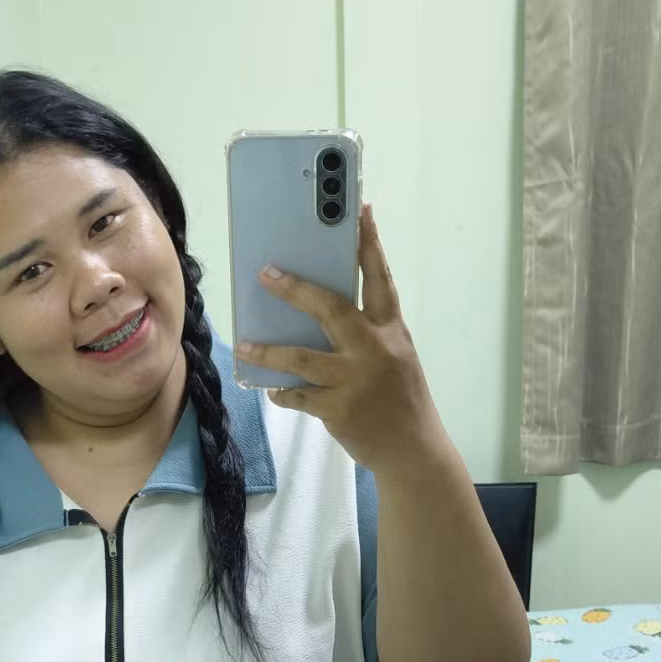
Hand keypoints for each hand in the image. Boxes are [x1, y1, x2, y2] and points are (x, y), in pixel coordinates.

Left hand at [237, 204, 447, 477]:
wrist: (413, 450)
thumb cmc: (400, 399)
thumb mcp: (396, 357)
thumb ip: (367, 334)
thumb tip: (318, 314)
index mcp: (392, 331)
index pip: (379, 278)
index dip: (369, 243)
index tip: (359, 210)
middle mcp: (376, 349)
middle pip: (332, 308)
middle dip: (296, 289)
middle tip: (267, 273)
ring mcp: (357, 380)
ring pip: (303, 357)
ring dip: (270, 350)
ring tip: (247, 343)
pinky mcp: (339, 409)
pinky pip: (299, 395)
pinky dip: (282, 391)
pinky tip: (271, 388)